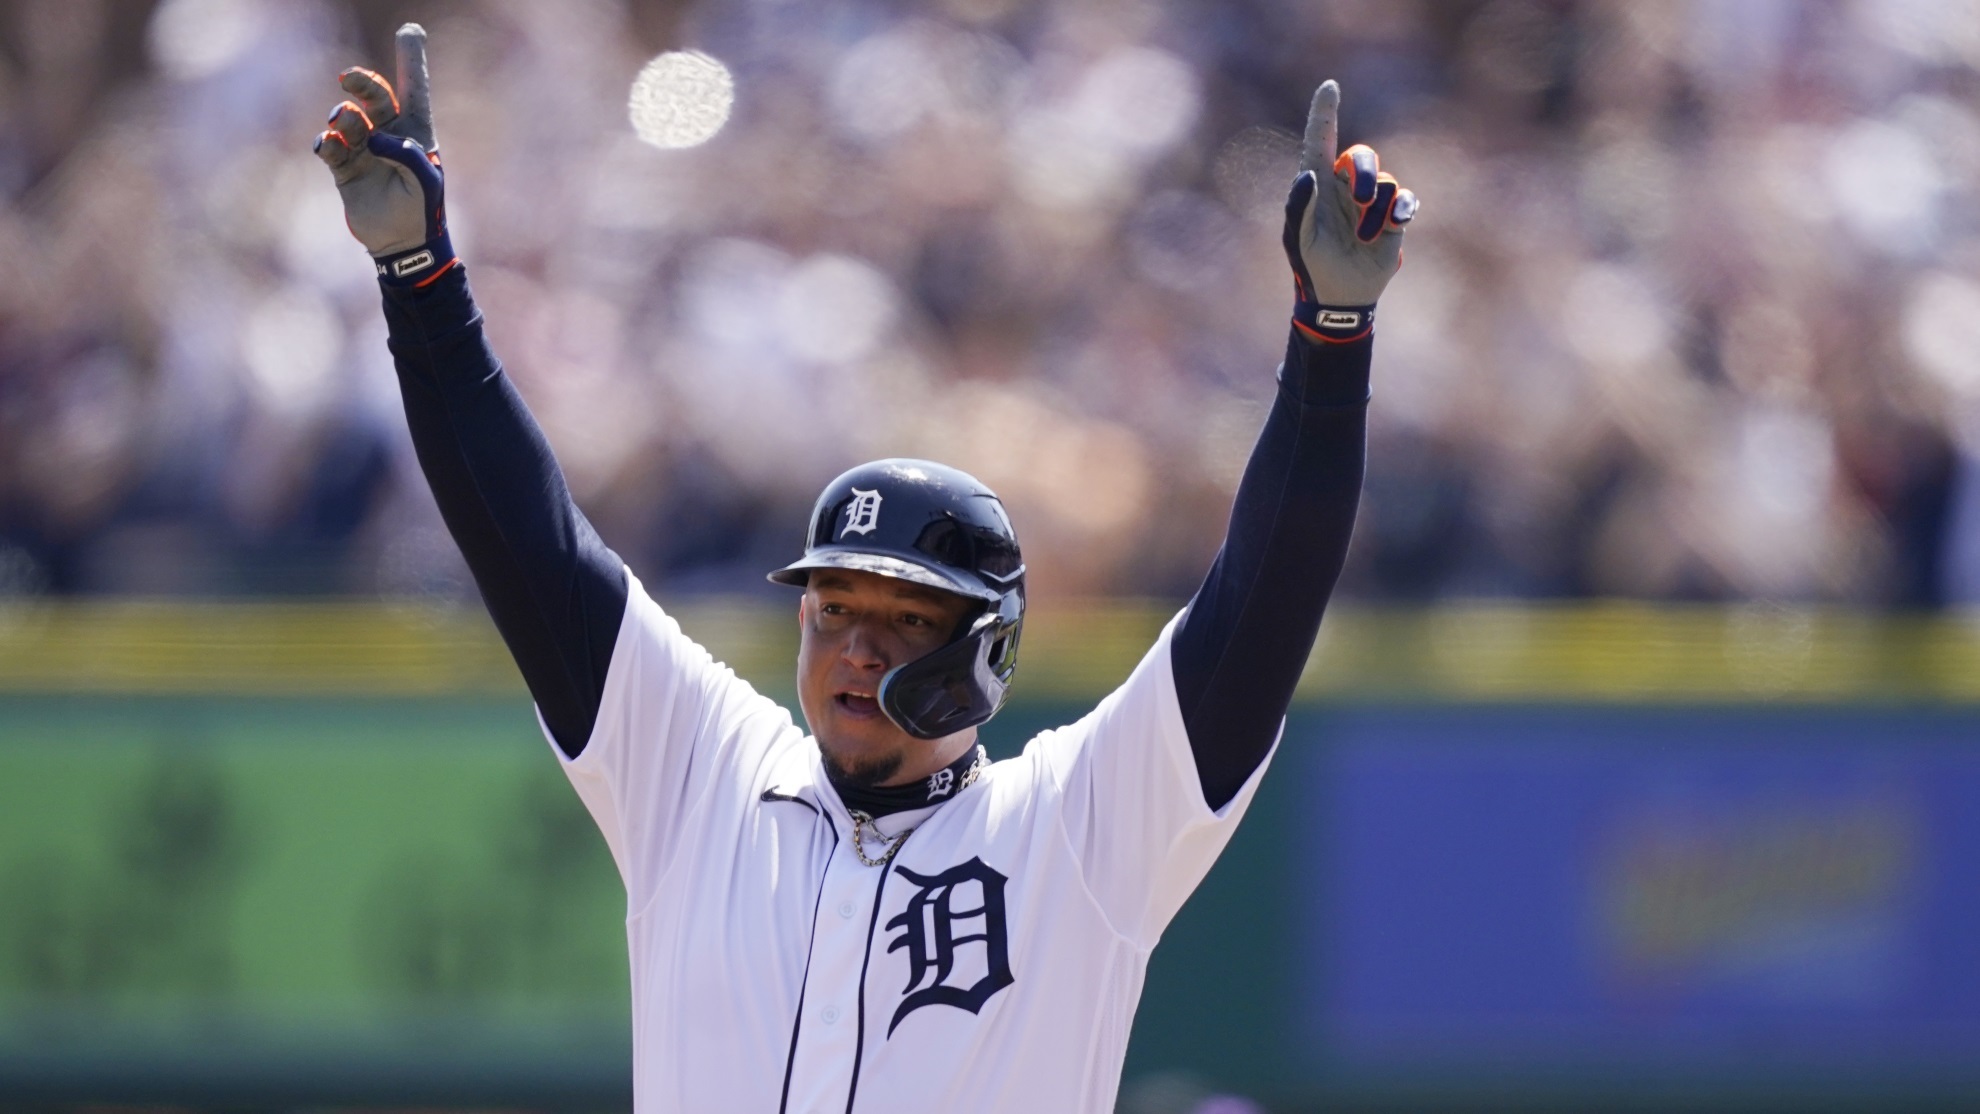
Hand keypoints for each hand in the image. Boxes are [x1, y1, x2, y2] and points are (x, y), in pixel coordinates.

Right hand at [313, 23, 455, 287]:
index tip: (409, 31)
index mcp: (416, 134)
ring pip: (348, 121)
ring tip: (341, 120)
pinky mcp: (344, 169)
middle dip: (363, 83)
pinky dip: (326, 142)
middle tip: (350, 78)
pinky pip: (330, 147)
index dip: (410, 60)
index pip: (413, 90)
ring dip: (343, 117)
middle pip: (375, 98)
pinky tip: (327, 144)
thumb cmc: (422, 211)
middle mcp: (388, 136)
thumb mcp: (426, 181)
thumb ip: (406, 154)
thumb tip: (373, 137)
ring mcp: (364, 151)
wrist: (402, 247)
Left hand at [1282, 80, 1417, 342]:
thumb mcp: (1298, 238)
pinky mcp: (1393, 218)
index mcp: (1317, 185)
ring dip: (1376, 211)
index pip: (1319, 140)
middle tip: (1358, 199)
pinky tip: (1393, 225)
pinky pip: (1405, 200)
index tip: (1329, 86)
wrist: (1340, 297)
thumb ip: (1299, 206)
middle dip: (1363, 172)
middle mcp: (1344, 186)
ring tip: (1363, 238)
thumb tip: (1310, 175)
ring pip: (1384, 182)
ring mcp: (1370, 202)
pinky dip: (1400, 210)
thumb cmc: (1312, 265)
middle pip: (1360, 155)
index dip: (1324, 113)